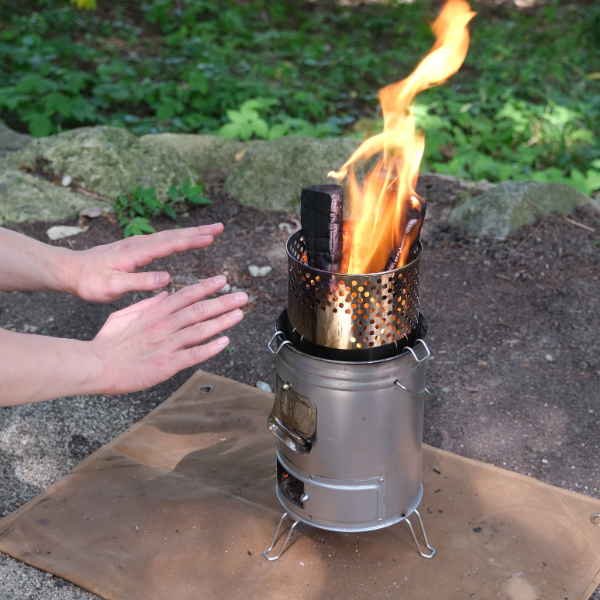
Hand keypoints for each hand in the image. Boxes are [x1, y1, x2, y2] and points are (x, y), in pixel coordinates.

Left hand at [66, 223, 223, 302]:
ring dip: (191, 232)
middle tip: (220, 227)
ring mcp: (138, 244)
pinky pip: (163, 240)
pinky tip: (185, 239)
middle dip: (198, 230)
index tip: (211, 237)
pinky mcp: (135, 248)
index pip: (169, 244)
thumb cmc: (90, 282)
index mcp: (136, 252)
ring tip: (210, 231)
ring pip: (169, 236)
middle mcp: (139, 243)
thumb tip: (167, 278)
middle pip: (174, 235)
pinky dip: (178, 238)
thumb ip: (139, 282)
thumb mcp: (113, 287)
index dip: (191, 240)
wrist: (70, 271)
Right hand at [91, 275, 247, 395]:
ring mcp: (167, 345)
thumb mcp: (124, 315)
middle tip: (242, 296)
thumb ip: (147, 304)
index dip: (206, 287)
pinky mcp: (167, 365)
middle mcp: (164, 326)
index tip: (222, 280)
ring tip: (239, 314)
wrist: (96, 365)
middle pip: (199, 310)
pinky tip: (225, 341)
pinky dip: (211, 347)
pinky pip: (194, 355)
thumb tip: (165, 294)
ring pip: (200, 330)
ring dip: (222, 321)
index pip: (185, 295)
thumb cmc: (107, 342)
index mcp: (155, 313)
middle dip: (223, 301)